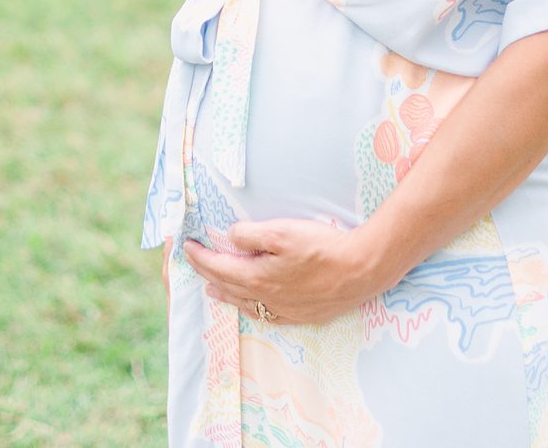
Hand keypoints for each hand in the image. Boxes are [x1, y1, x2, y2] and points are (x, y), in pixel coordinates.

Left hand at [181, 218, 398, 325]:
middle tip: (195, 264)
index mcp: (257, 277)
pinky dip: (251, 308)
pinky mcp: (302, 315)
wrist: (361, 270)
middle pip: (228, 286)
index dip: (199, 257)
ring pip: (245, 304)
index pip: (218, 267)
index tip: (186, 247)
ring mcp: (284, 310)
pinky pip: (267, 315)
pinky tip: (254, 306)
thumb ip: (250, 234)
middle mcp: (266, 298)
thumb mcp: (282, 231)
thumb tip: (231, 238)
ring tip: (212, 291)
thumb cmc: (322, 247)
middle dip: (207, 274)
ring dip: (225, 295)